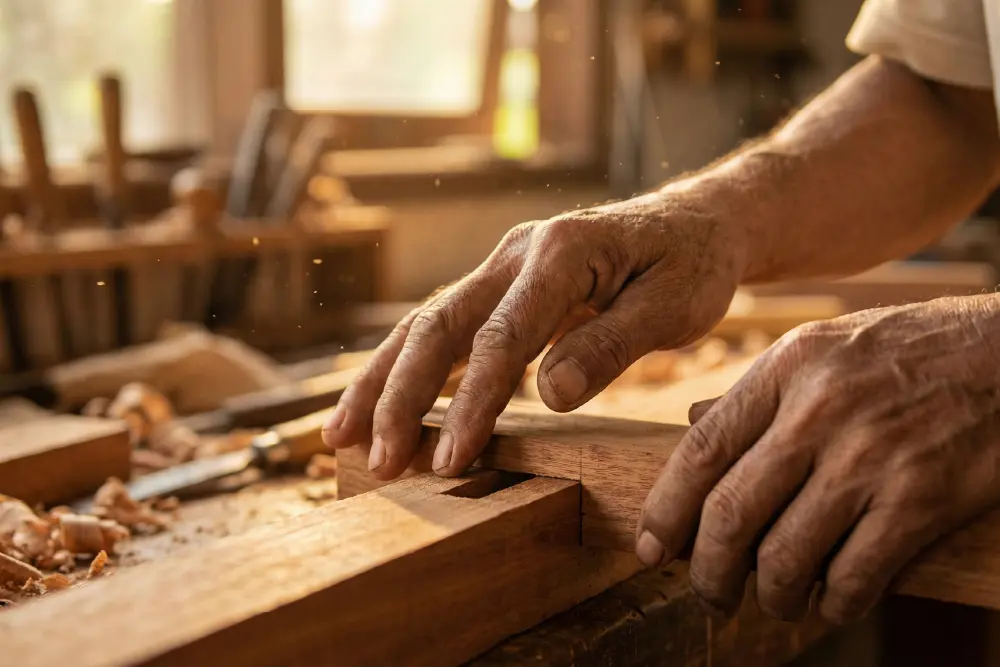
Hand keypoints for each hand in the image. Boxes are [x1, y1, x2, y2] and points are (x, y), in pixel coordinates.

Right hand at [322, 192, 744, 479]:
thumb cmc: (690, 264)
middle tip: (377, 460)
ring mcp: (502, 268)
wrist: (694, 223)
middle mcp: (516, 253)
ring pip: (425, 325)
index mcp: (561, 252)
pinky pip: (445, 330)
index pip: (502, 336)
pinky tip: (383, 407)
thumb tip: (548, 397)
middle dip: (400, 396)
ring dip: (382, 382)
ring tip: (340, 436)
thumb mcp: (672, 306)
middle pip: (439, 325)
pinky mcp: (500, 288)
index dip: (472, 402)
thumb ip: (609, 346)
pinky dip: (408, 371)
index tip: (453, 461)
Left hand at [635, 295, 999, 622]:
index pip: (702, 449)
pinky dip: (832, 604)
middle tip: (711, 595)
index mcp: (787, 369)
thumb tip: (689, 424)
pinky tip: (829, 603)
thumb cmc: (908, 350)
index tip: (652, 547)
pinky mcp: (924, 497)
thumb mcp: (821, 347)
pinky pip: (855, 575)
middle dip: (709, 572)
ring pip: (787, 554)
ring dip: (770, 596)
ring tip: (773, 602)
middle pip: (732, 512)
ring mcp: (873, 456)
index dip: (666, 508)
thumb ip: (754, 392)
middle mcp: (821, 411)